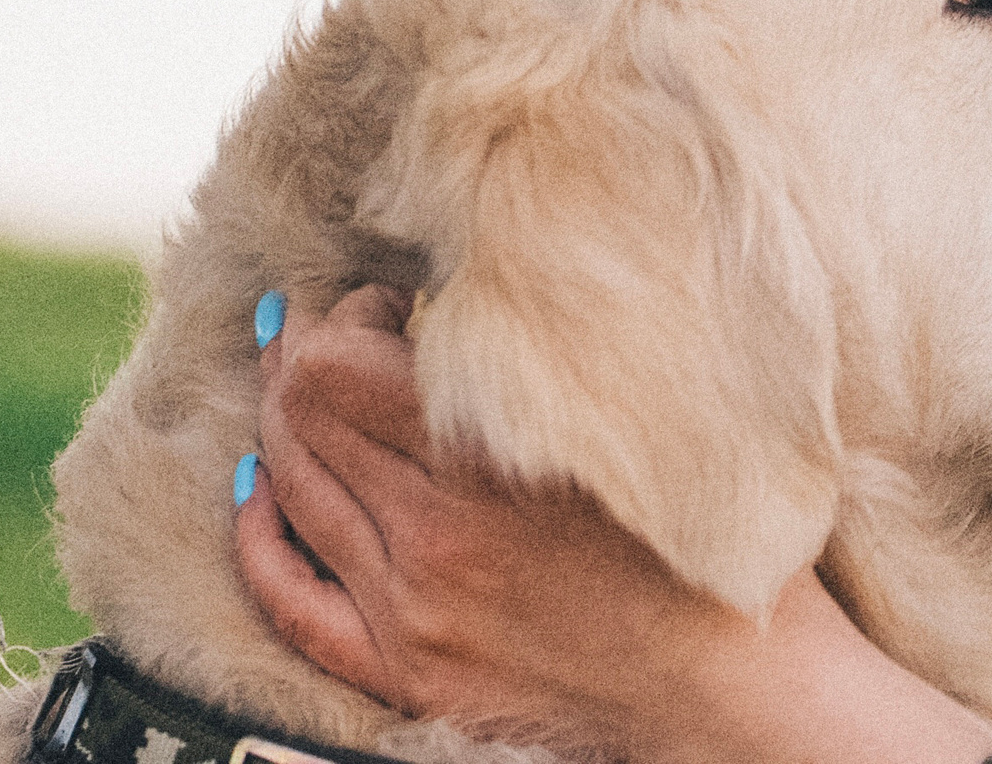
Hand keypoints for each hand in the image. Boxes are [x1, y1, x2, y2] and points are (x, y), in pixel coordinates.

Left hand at [236, 286, 991, 763]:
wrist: (734, 695)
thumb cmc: (716, 545)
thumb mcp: (651, 426)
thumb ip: (559, 365)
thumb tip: (476, 296)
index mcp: (497, 464)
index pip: (340, 365)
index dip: (346, 315)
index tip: (389, 299)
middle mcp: (438, 536)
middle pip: (303, 416)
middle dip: (305, 354)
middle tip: (331, 322)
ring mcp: (412, 608)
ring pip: (291, 488)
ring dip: (282, 420)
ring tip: (294, 377)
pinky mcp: (407, 667)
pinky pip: (288, 599)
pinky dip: (259, 533)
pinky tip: (258, 490)